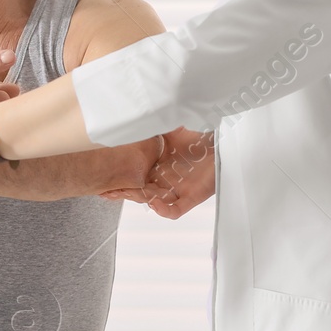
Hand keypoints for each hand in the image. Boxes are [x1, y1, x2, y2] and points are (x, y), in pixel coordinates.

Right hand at [100, 127, 214, 218]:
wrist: (223, 141)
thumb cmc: (199, 136)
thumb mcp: (170, 128)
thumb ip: (152, 127)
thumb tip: (132, 119)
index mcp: (158, 166)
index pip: (135, 176)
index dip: (121, 179)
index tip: (107, 179)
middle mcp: (165, 179)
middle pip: (140, 191)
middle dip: (124, 192)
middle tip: (110, 190)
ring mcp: (177, 190)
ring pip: (153, 201)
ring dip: (140, 199)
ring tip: (128, 193)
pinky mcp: (191, 197)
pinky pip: (175, 211)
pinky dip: (164, 210)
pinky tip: (155, 203)